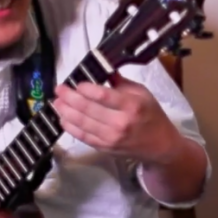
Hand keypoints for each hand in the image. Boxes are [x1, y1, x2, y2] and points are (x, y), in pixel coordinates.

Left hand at [52, 74, 179, 163]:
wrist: (161, 146)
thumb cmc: (152, 116)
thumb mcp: (144, 94)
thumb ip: (121, 83)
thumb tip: (102, 70)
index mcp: (133, 106)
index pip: (102, 95)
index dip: (85, 88)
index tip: (77, 83)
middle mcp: (121, 123)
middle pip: (87, 108)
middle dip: (69, 97)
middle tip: (60, 89)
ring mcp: (112, 137)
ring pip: (81, 123)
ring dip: (65, 111)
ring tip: (57, 102)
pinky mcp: (106, 148)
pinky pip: (83, 136)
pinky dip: (70, 127)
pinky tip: (63, 118)